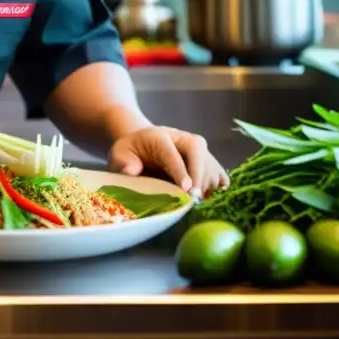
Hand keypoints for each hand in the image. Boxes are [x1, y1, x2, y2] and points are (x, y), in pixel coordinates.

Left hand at [108, 127, 228, 197]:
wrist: (144, 143)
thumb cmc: (131, 152)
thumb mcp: (119, 154)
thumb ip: (122, 161)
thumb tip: (133, 170)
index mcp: (159, 137)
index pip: (171, 152)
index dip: (180, 170)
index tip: (186, 188)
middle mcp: (182, 138)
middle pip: (197, 151)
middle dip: (199, 174)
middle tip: (196, 197)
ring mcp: (197, 148)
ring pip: (210, 161)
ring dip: (208, 182)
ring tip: (200, 201)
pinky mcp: (206, 159)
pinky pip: (219, 171)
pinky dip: (219, 185)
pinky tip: (212, 197)